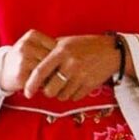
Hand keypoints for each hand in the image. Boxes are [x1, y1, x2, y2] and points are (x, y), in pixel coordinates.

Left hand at [3, 29, 120, 100]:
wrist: (112, 51)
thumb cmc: (86, 45)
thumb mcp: (67, 42)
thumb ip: (51, 50)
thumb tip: (34, 62)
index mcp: (62, 52)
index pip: (40, 71)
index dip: (31, 84)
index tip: (27, 92)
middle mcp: (71, 64)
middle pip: (50, 89)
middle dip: (48, 91)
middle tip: (50, 87)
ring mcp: (81, 76)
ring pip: (62, 96)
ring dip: (60, 94)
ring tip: (64, 85)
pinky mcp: (90, 84)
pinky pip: (74, 97)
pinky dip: (72, 95)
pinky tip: (75, 86)